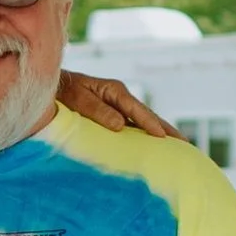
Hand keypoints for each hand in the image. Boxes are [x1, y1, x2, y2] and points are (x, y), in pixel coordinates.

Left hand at [57, 72, 176, 137]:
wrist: (50, 89)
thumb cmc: (62, 93)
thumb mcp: (78, 99)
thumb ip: (98, 111)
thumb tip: (121, 125)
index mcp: (115, 91)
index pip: (137, 110)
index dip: (151, 124)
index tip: (164, 137)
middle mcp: (120, 97)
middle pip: (148, 115)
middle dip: (166, 130)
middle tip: (185, 145)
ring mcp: (118, 106)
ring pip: (144, 121)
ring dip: (160, 133)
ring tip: (178, 147)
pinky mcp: (114, 115)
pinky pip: (134, 126)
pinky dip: (146, 135)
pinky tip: (153, 146)